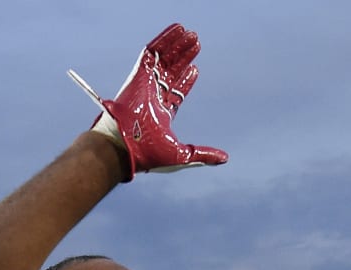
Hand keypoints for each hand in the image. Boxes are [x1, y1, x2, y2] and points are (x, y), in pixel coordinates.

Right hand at [68, 23, 227, 178]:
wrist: (125, 146)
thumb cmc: (149, 154)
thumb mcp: (183, 155)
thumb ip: (203, 154)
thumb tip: (224, 158)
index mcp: (160, 115)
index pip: (175, 94)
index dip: (185, 82)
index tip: (195, 70)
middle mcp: (152, 99)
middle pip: (170, 73)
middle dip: (183, 59)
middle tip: (196, 45)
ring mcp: (145, 86)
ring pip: (163, 60)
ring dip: (177, 46)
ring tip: (191, 35)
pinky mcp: (139, 76)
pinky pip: (151, 53)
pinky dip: (163, 40)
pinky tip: (176, 30)